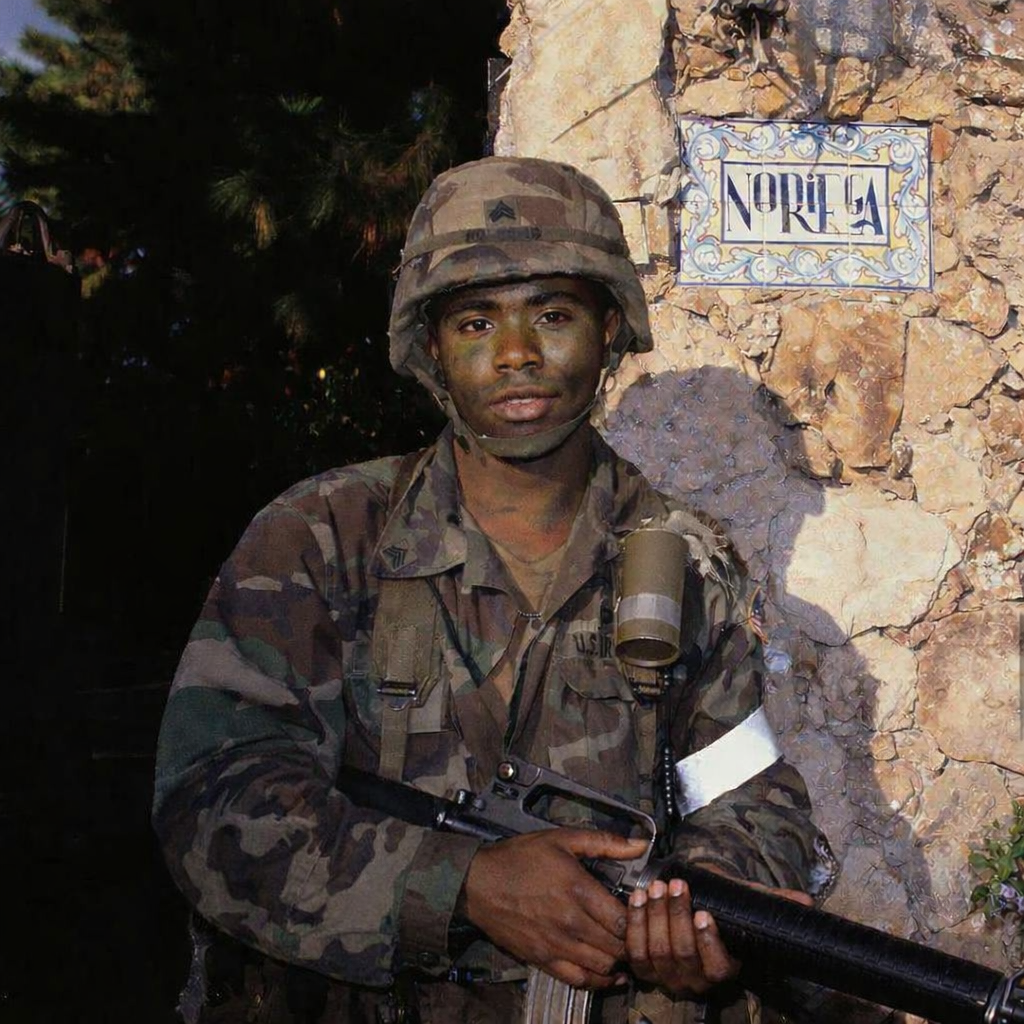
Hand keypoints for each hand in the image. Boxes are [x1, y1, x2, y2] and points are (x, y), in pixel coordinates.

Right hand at [460, 829, 649, 988]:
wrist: (478, 883)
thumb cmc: (520, 858)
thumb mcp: (561, 839)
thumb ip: (604, 842)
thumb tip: (641, 844)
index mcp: (579, 891)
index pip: (623, 919)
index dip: (638, 919)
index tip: (640, 911)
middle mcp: (571, 923)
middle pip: (617, 946)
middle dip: (631, 940)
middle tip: (635, 932)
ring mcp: (557, 946)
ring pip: (602, 966)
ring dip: (617, 961)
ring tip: (621, 948)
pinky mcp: (543, 960)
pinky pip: (579, 980)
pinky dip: (597, 980)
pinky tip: (607, 973)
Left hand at [625, 874, 812, 995]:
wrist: (691, 901)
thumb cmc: (719, 903)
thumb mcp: (745, 902)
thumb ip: (773, 903)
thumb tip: (807, 902)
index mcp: (723, 969)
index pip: (717, 967)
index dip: (709, 942)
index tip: (705, 913)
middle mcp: (694, 980)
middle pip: (682, 955)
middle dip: (676, 917)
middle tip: (677, 887)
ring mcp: (666, 976)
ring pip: (657, 952)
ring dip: (655, 917)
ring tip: (657, 888)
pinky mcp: (643, 967)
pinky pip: (635, 951)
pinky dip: (634, 923)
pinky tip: (637, 897)